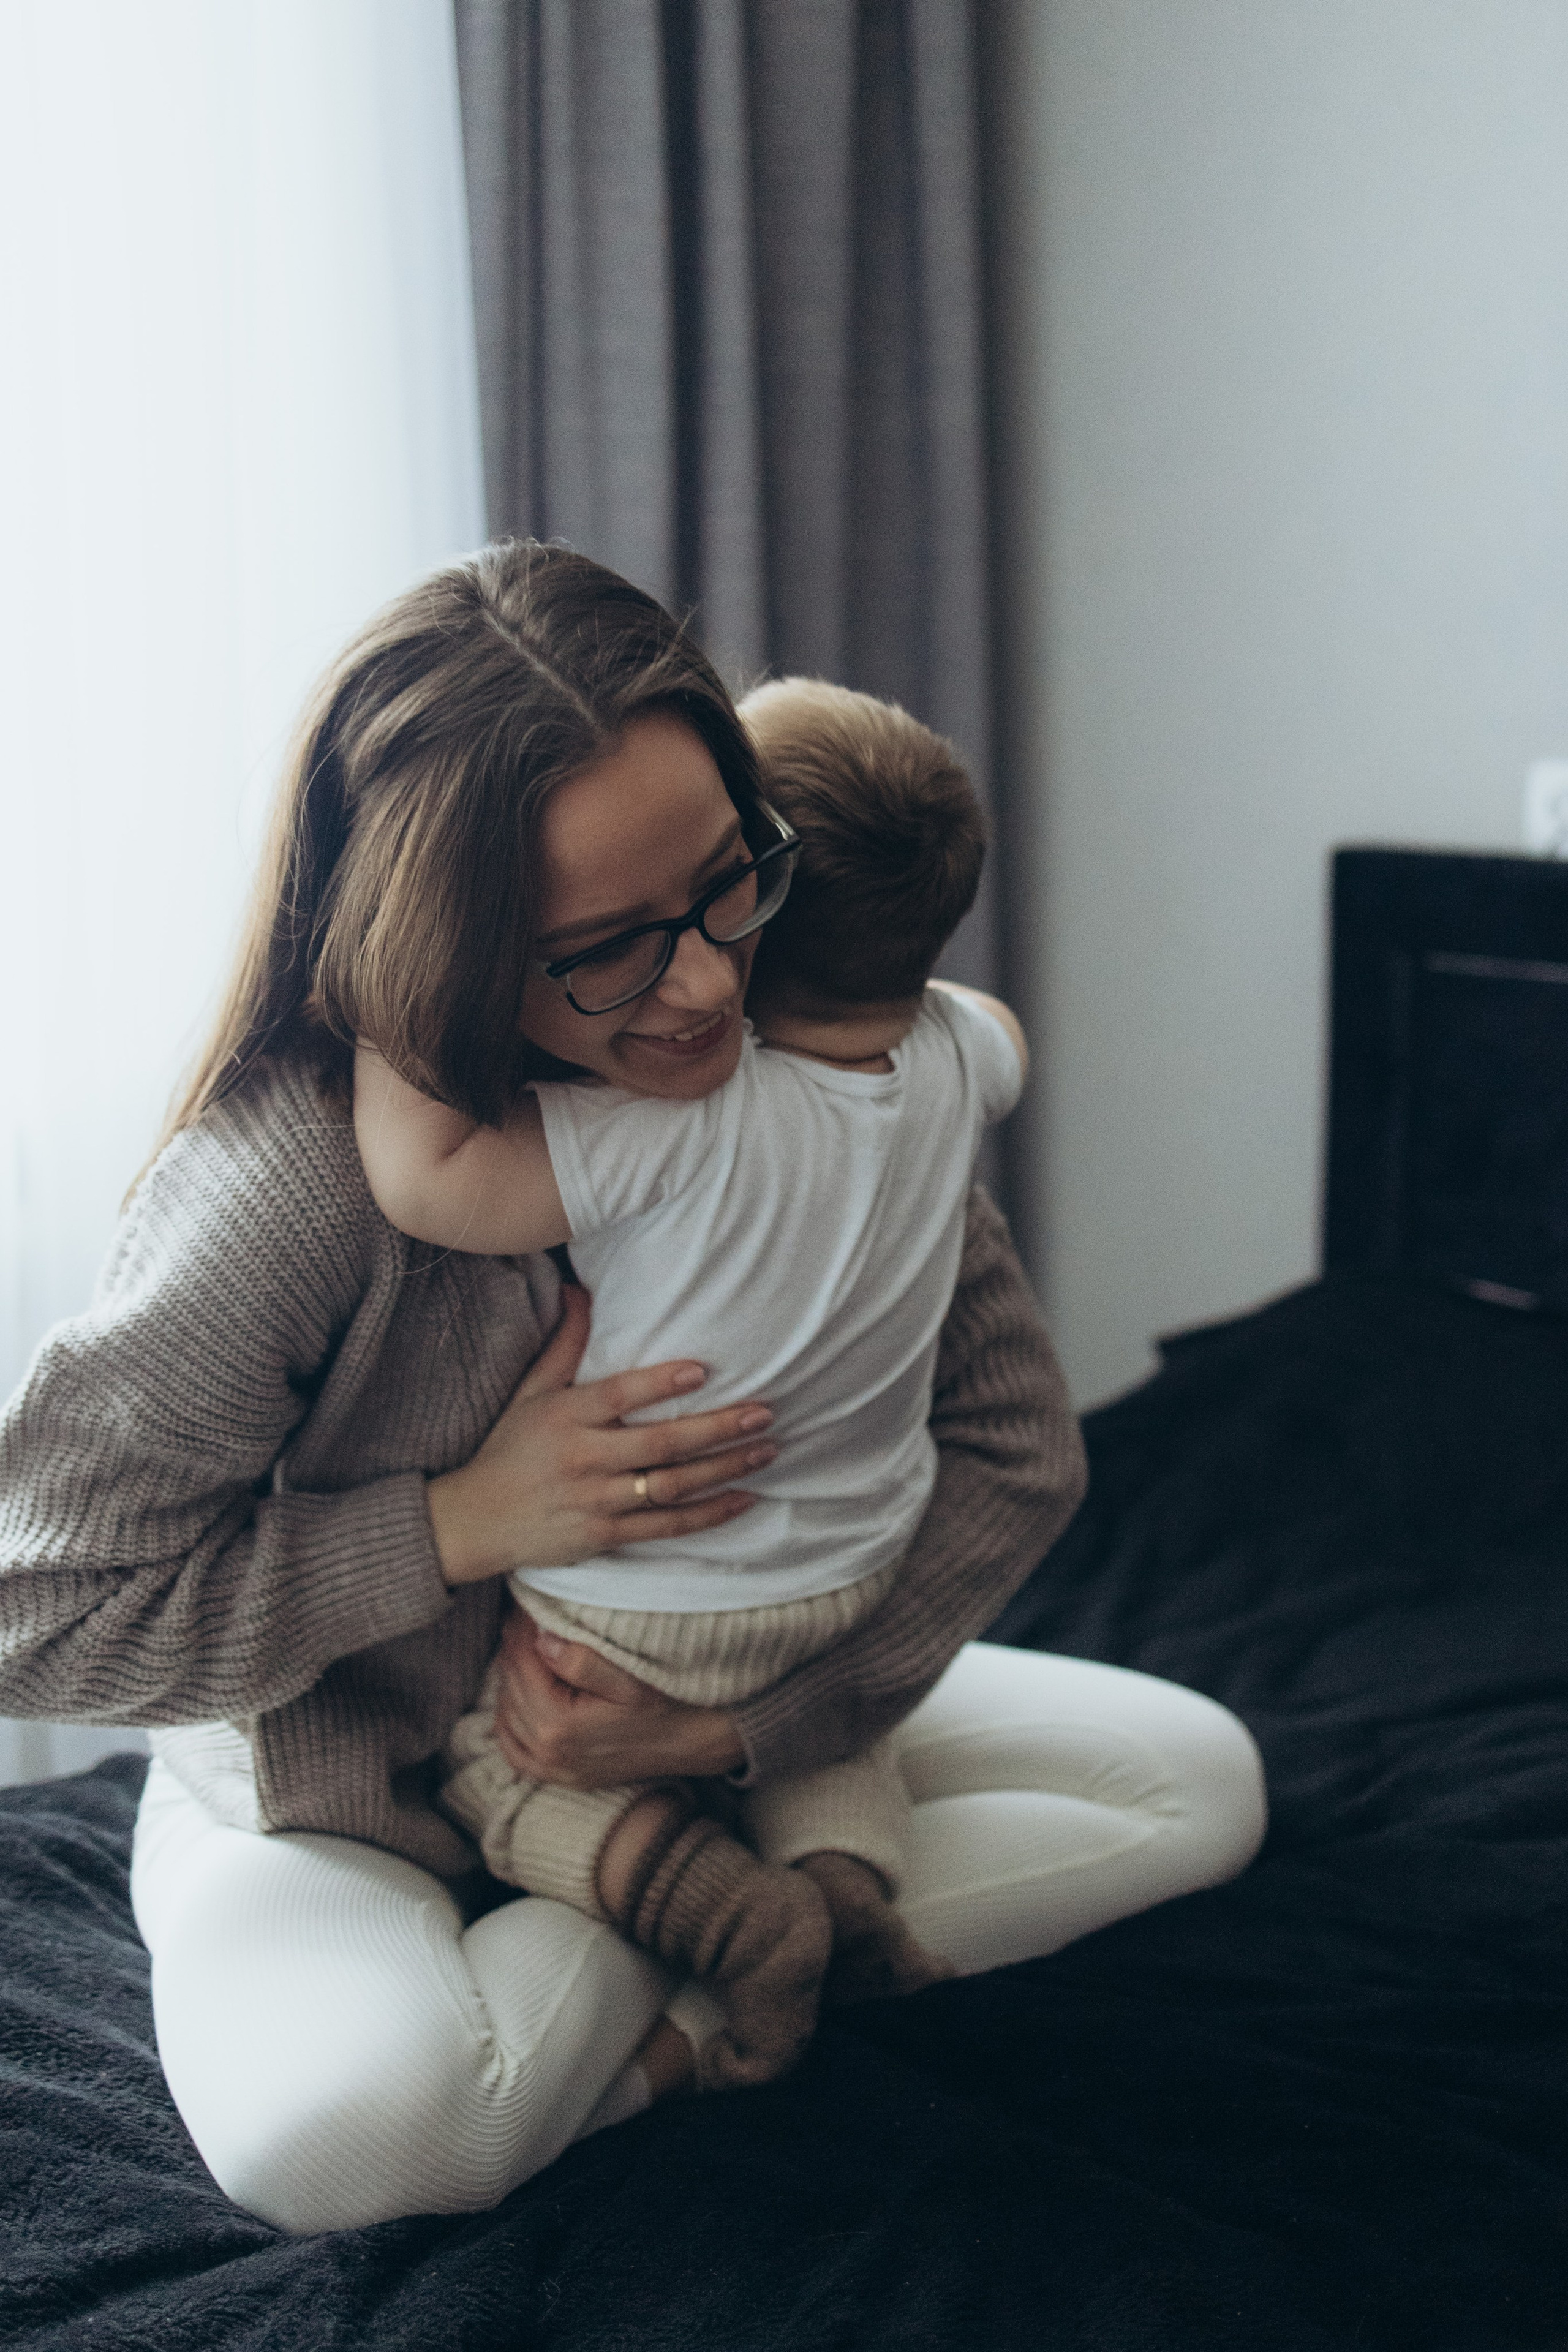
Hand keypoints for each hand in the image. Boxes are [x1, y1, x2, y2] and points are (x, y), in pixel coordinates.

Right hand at [426, 1285, 775, 1586]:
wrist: (476, 1521)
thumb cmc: (510, 1448)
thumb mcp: (530, 1392)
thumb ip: (564, 1343)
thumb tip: (580, 1288)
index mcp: (564, 1417)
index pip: (618, 1395)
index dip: (660, 1384)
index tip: (704, 1370)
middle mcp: (582, 1458)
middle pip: (659, 1444)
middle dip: (717, 1429)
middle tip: (764, 1413)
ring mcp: (595, 1501)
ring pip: (670, 1486)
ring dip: (724, 1469)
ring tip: (766, 1450)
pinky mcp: (603, 1535)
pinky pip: (665, 1526)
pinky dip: (707, 1514)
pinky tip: (744, 1498)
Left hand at [492, 1607, 746, 1788]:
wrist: (692, 1742)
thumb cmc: (666, 1703)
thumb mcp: (630, 1678)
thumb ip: (582, 1660)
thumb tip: (540, 1640)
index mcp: (559, 1725)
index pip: (521, 1663)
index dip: (522, 1627)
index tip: (529, 1602)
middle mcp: (547, 1753)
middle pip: (510, 1685)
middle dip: (516, 1647)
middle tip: (527, 1617)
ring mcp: (551, 1769)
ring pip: (506, 1713)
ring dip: (513, 1679)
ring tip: (530, 1649)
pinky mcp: (557, 1776)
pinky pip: (512, 1748)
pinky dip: (511, 1718)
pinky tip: (523, 1694)